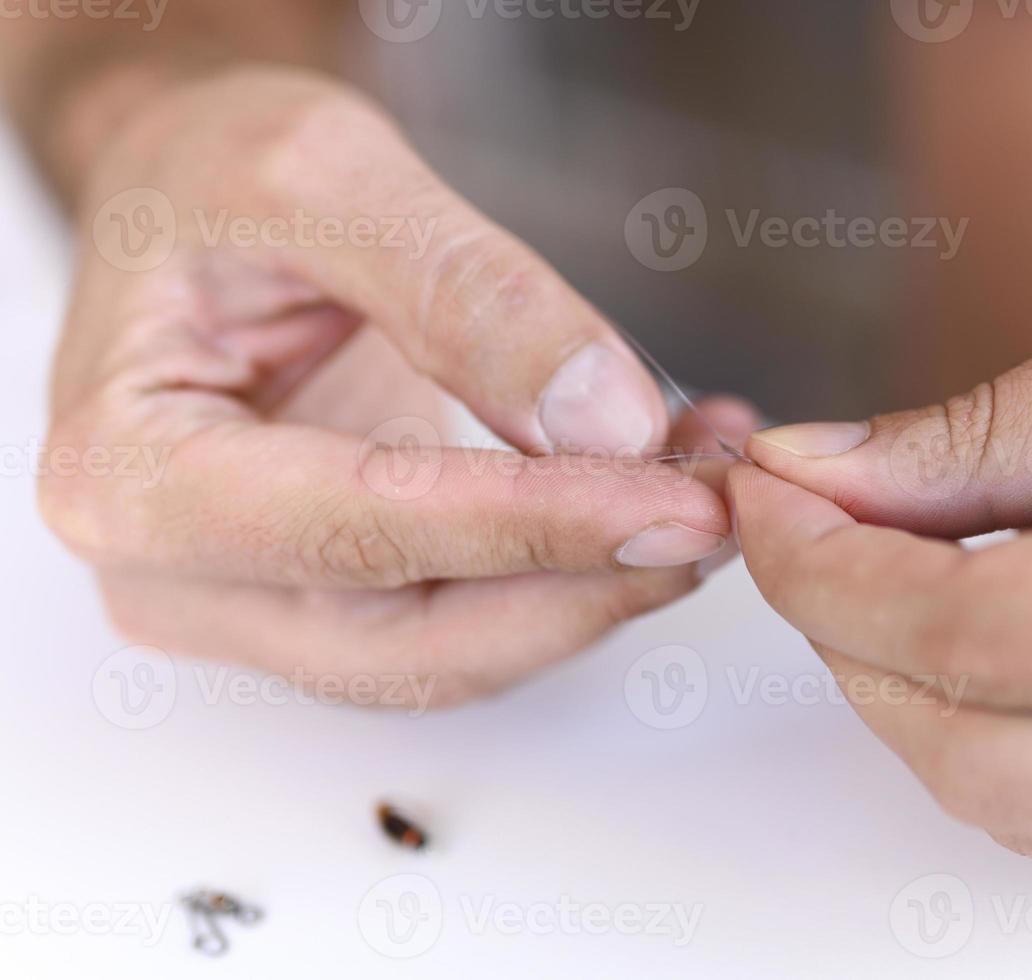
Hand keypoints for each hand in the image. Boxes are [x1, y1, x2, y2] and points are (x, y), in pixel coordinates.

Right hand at [40, 66, 753, 705]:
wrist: (188, 204)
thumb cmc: (210, 175)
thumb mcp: (323, 176)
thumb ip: (464, 296)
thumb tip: (606, 419)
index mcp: (130, 471)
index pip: (360, 528)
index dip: (533, 526)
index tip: (678, 502)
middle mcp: (177, 575)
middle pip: (416, 636)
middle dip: (587, 581)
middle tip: (720, 506)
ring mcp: (252, 605)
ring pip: (457, 651)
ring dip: (597, 583)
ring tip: (706, 480)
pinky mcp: (324, 603)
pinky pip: (466, 618)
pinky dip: (569, 570)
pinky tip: (651, 490)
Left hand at [731, 239, 1031, 878]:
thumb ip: (989, 434)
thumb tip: (823, 478)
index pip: (972, 637)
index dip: (827, 575)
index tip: (767, 504)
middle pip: (974, 750)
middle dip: (849, 642)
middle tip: (805, 534)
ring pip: (1023, 808)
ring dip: (916, 696)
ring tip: (885, 574)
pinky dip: (1004, 736)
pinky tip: (984, 639)